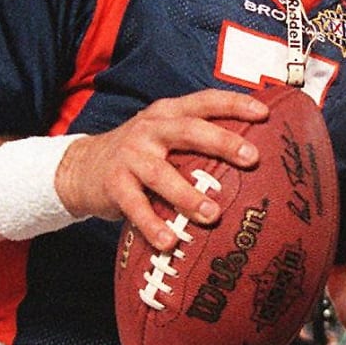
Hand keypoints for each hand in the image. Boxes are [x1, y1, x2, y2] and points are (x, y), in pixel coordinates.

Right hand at [55, 90, 267, 251]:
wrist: (81, 167)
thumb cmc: (139, 154)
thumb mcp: (163, 136)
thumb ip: (196, 140)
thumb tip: (253, 156)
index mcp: (168, 113)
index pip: (204, 102)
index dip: (234, 104)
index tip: (264, 114)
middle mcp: (150, 129)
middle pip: (188, 130)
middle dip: (221, 142)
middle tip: (251, 157)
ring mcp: (130, 155)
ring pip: (161, 173)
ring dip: (188, 195)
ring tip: (212, 215)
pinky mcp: (114, 184)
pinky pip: (135, 206)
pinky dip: (152, 225)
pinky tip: (169, 242)